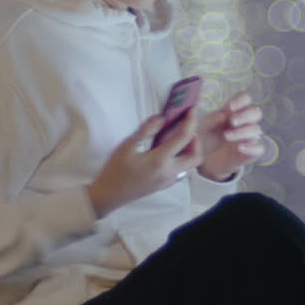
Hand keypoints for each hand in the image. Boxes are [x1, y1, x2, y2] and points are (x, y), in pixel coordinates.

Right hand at [87, 109, 202, 217]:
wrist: (108, 195)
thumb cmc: (115, 170)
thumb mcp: (127, 146)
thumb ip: (146, 130)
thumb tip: (162, 118)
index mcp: (160, 160)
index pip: (183, 138)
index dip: (191, 121)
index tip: (193, 109)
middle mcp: (169, 172)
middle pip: (196, 157)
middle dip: (196, 141)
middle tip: (185, 129)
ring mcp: (168, 181)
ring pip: (190, 166)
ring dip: (191, 152)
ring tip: (179, 139)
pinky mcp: (164, 186)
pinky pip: (182, 172)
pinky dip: (183, 160)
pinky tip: (170, 152)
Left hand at [198, 92, 264, 180]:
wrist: (204, 161)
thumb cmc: (204, 139)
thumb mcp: (202, 128)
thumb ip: (211, 120)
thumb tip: (223, 114)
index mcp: (233, 111)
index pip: (245, 98)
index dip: (241, 100)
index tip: (230, 106)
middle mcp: (245, 122)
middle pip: (256, 111)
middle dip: (245, 115)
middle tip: (232, 121)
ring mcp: (249, 136)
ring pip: (256, 129)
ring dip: (242, 131)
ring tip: (226, 136)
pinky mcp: (251, 152)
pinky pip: (260, 148)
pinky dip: (252, 147)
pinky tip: (240, 147)